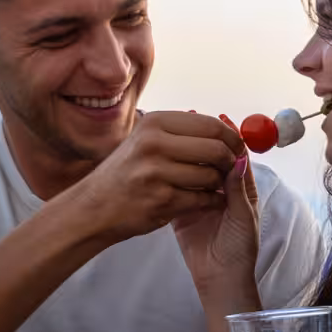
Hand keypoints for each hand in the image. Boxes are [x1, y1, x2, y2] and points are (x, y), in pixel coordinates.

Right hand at [64, 111, 240, 244]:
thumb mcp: (146, 142)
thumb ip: (182, 134)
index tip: (237, 148)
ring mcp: (157, 173)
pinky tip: (204, 201)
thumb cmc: (125, 174)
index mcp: (156, 123)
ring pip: (212, 175)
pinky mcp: (161, 200)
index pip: (211, 124)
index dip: (231, 138)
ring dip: (218, 184)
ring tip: (210, 186)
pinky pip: (203, 199)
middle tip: (231, 169)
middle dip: (230, 161)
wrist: (94, 208)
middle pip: (217, 148)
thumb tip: (225, 127)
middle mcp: (155, 143)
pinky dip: (210, 202)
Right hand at [172, 118, 259, 298]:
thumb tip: (238, 158)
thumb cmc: (239, 250)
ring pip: (195, 172)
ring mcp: (200, 199)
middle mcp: (221, 191)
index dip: (228, 139)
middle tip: (191, 124)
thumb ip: (238, 190)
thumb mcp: (243, 217)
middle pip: (213, 161)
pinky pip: (178, 189)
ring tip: (175, 138)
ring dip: (187, 157)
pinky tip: (163, 161)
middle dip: (204, 144)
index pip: (236, 157)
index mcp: (241, 190)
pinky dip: (173, 176)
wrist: (219, 279)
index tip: (219, 121)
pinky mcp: (182, 211)